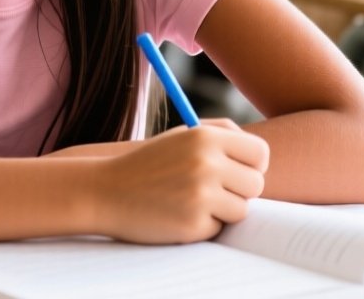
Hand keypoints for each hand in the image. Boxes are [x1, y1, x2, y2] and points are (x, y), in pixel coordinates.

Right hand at [90, 123, 268, 243]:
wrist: (104, 191)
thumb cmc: (147, 163)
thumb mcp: (180, 137)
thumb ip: (220, 135)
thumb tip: (259, 153)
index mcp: (204, 138)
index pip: (260, 153)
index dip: (253, 165)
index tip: (240, 172)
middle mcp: (206, 164)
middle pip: (255, 185)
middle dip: (238, 191)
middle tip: (212, 191)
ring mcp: (200, 195)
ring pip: (240, 210)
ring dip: (221, 210)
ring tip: (190, 201)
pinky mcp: (193, 224)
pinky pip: (217, 228)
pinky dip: (202, 226)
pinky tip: (177, 215)